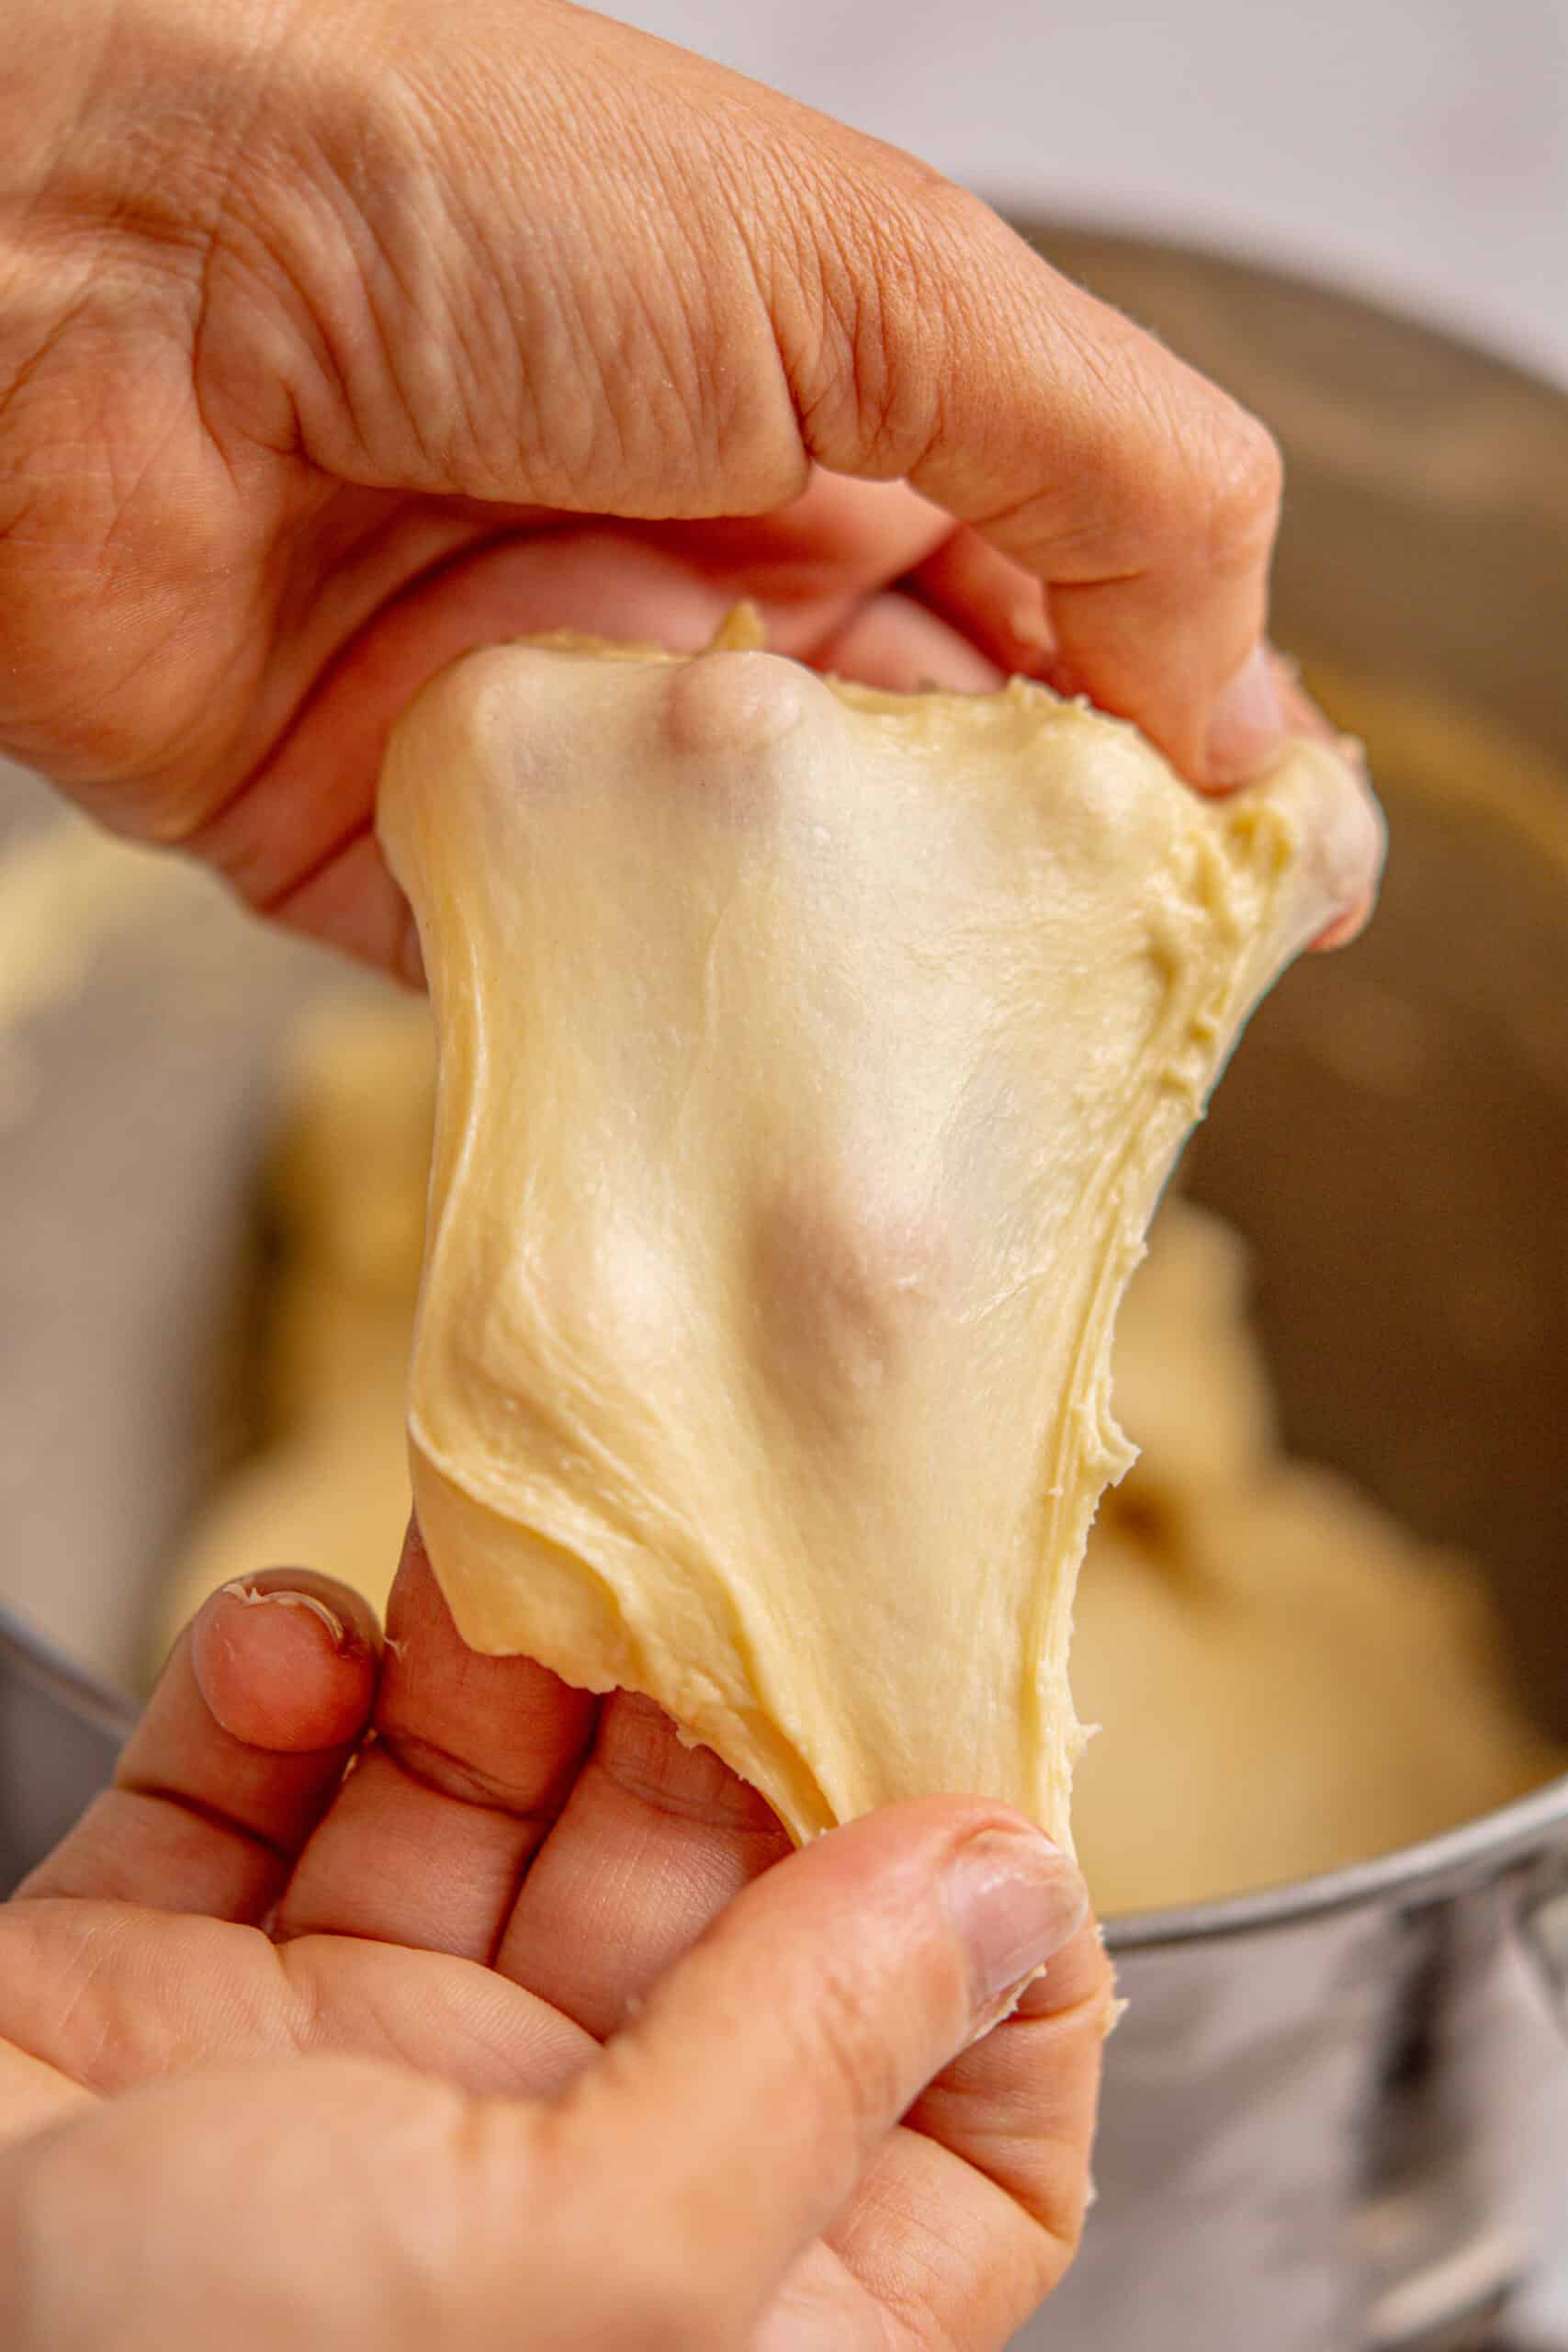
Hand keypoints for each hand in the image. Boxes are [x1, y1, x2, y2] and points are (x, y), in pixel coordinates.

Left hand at [0, 0, 1331, 976]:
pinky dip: (657, 1033)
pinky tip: (761, 1091)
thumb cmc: (459, 198)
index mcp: (843, 434)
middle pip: (932, 797)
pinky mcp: (410, 847)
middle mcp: (710, 586)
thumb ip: (1103, 474)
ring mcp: (564, 726)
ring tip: (968, 1071)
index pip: (1071, 626)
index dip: (1184, 756)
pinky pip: (570, 981)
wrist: (85, 260)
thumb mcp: (870, 280)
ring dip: (859, 986)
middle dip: (1037, 904)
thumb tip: (1248, 699)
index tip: (1278, 885)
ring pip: (769, 916)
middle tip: (1132, 1012)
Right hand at [0, 1536, 1108, 2349]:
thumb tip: (1009, 1885)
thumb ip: (806, 2067)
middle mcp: (538, 2204)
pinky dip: (282, 1690)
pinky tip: (295, 1658)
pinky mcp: (159, 1996)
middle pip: (707, 1910)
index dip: (991, 1967)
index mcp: (695, 2319)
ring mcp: (342, 2088)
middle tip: (712, 1563)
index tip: (974, 1769)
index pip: (948, 2148)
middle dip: (705, 1722)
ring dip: (493, 1659)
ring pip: (482, 1810)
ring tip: (500, 1552)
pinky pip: (262, 1791)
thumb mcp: (578, 2277)